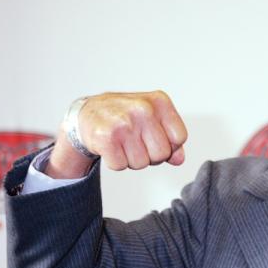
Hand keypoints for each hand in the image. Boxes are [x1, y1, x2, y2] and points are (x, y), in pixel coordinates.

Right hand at [47, 91, 187, 178]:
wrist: (88, 112)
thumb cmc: (126, 116)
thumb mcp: (154, 119)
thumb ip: (172, 138)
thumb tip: (179, 159)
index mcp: (159, 101)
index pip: (179, 138)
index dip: (169, 145)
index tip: (154, 137)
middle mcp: (142, 108)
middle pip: (162, 153)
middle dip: (150, 155)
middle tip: (136, 142)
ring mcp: (123, 122)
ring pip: (141, 163)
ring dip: (132, 159)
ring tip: (123, 143)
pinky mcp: (105, 137)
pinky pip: (120, 166)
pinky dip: (115, 162)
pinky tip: (111, 147)